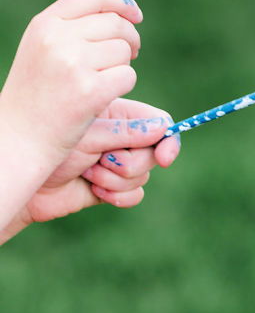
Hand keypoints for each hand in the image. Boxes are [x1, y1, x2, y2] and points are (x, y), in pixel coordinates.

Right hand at [0, 0, 142, 171]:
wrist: (18, 138)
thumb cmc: (36, 94)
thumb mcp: (43, 49)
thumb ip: (75, 26)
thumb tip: (124, 12)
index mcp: (46, 24)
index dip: (122, 2)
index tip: (135, 15)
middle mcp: (58, 38)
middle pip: (116, 24)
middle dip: (130, 39)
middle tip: (128, 56)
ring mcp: (73, 64)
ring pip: (124, 51)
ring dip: (122, 66)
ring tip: (99, 82)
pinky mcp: (90, 91)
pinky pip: (128, 76)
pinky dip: (122, 86)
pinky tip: (101, 97)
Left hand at [0, 99, 180, 242]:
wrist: (28, 183)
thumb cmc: (51, 147)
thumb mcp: (92, 135)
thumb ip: (128, 131)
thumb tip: (163, 129)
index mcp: (121, 116)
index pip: (159, 123)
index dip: (168, 140)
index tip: (164, 157)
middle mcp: (123, 139)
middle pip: (153, 152)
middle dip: (130, 163)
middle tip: (102, 160)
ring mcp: (119, 164)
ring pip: (143, 176)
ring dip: (115, 179)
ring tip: (88, 173)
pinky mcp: (114, 189)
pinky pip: (135, 195)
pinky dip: (117, 196)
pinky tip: (94, 190)